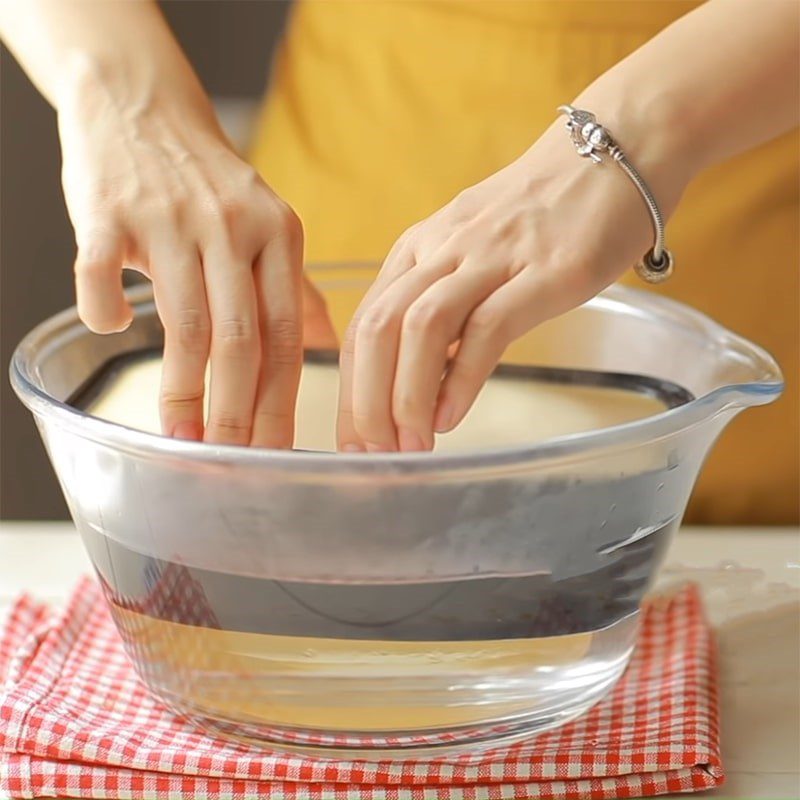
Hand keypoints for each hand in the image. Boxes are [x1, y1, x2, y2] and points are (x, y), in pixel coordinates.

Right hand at [59, 70, 333, 447]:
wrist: (144, 104)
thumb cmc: (209, 182)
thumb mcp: (269, 224)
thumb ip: (294, 287)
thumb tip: (328, 345)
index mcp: (279, 235)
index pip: (287, 336)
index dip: (281, 403)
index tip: (276, 453)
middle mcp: (232, 227)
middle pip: (241, 340)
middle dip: (237, 414)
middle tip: (229, 465)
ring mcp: (170, 218)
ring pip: (183, 322)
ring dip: (182, 391)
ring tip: (182, 438)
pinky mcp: (108, 211)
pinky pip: (101, 272)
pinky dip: (104, 309)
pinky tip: (110, 330)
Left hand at [337, 114, 688, 451]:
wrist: (615, 149)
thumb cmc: (544, 212)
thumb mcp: (474, 252)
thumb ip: (445, 306)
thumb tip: (423, 376)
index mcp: (419, 249)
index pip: (364, 324)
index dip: (349, 388)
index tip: (353, 438)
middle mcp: (443, 250)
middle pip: (377, 329)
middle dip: (364, 401)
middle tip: (370, 454)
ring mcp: (492, 258)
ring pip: (420, 330)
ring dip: (405, 397)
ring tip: (410, 446)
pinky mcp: (543, 272)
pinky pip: (486, 329)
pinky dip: (460, 380)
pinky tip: (451, 418)